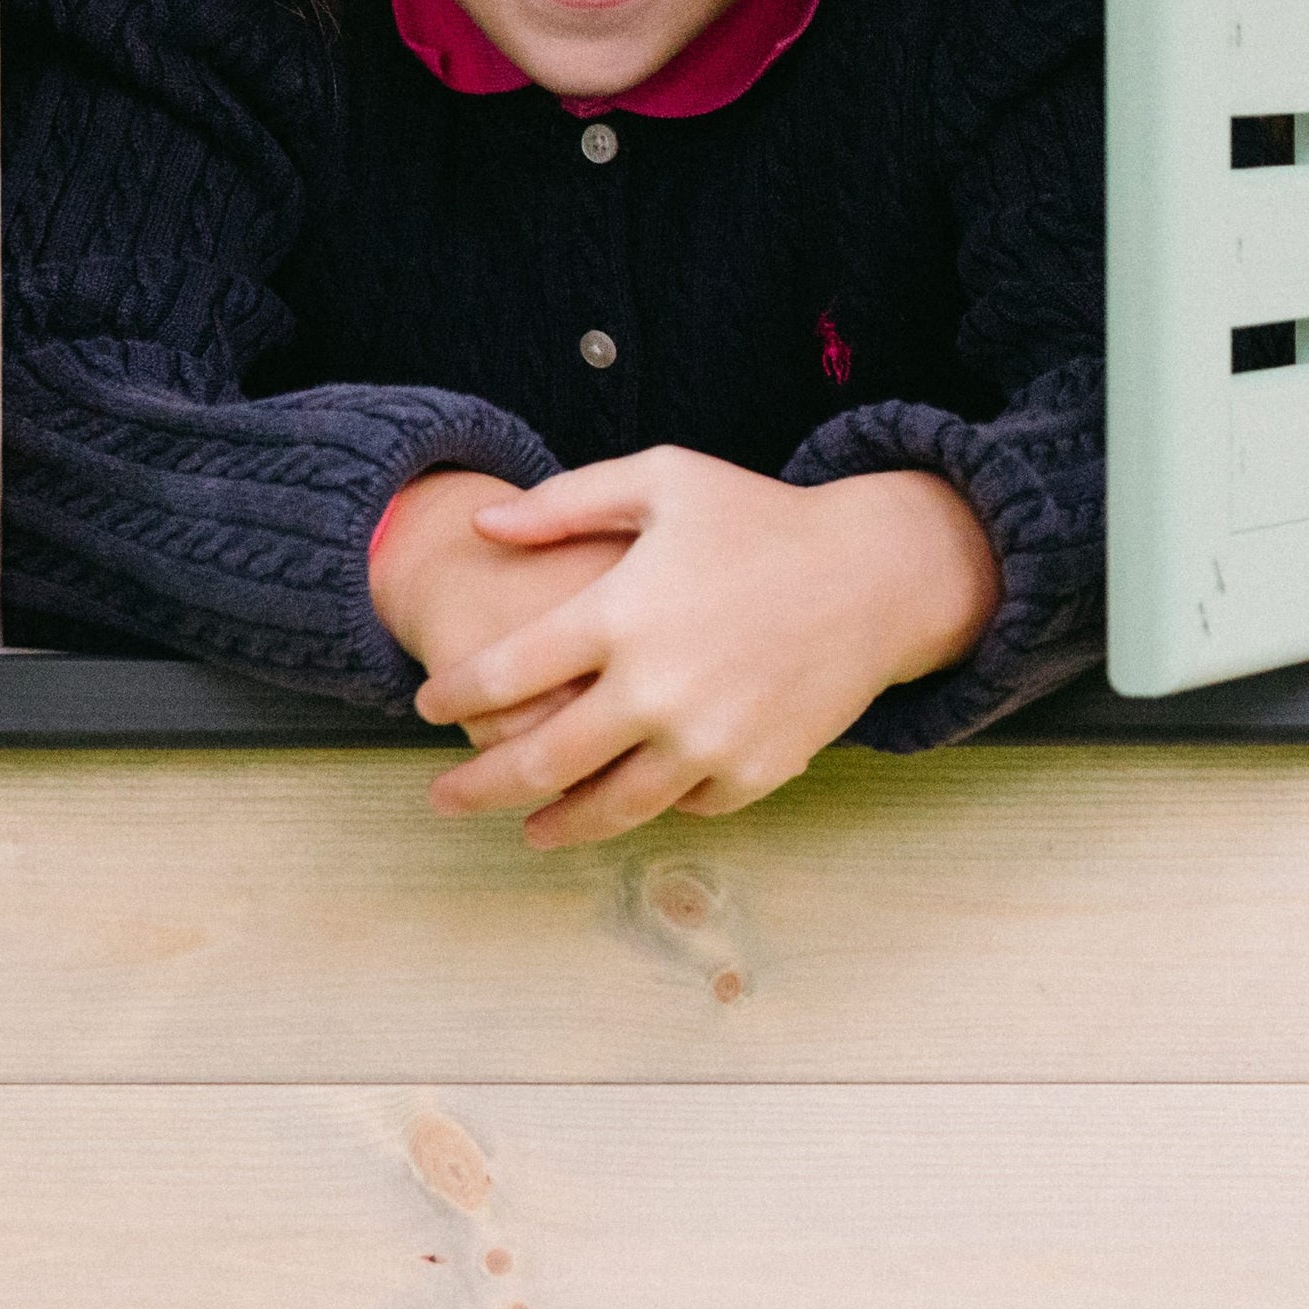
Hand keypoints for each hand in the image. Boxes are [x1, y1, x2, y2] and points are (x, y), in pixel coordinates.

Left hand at [411, 450, 1003, 846]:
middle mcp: (657, 686)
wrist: (878, 575)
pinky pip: (681, 804)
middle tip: (442, 797)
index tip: (429, 706)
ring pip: (605, 808)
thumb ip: (566, 503)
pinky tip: (624, 799)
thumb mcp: (665, 480)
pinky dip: (646, 805)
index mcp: (621, 612)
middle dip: (474, 787)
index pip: (502, 675)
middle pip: (537, 762)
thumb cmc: (761, 518)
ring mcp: (708, 738)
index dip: (452, 696)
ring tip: (524, 829)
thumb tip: (481, 526)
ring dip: (551, 824)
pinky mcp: (753, 770)